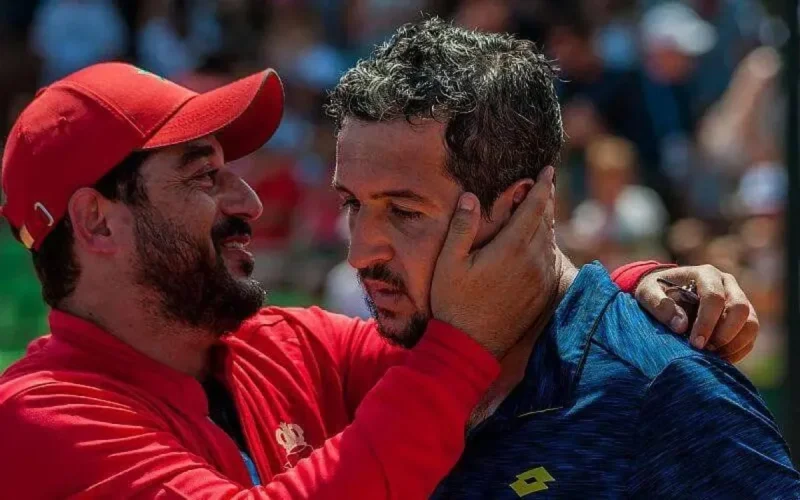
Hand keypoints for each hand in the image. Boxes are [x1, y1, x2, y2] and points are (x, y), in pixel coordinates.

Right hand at [431, 166, 555, 357]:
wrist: (470, 345)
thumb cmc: (454, 302)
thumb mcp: (449, 263)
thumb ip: (462, 227)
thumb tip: (471, 197)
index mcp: (511, 248)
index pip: (534, 208)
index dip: (542, 187)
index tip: (548, 170)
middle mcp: (532, 260)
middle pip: (546, 221)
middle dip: (545, 200)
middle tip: (546, 183)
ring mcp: (540, 278)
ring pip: (550, 240)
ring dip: (546, 222)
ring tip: (540, 208)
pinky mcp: (541, 293)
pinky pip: (550, 260)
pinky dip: (547, 244)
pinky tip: (538, 242)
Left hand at [635, 265, 757, 362]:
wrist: (665, 290)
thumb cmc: (655, 290)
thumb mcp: (647, 293)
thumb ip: (659, 306)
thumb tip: (681, 326)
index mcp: (704, 274)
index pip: (714, 297)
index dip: (707, 322)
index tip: (696, 343)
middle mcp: (727, 283)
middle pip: (740, 309)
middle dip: (724, 334)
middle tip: (705, 350)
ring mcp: (738, 298)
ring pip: (751, 323)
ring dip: (734, 344)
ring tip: (712, 356)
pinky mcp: (743, 315)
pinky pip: (750, 334)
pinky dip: (739, 349)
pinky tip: (720, 358)